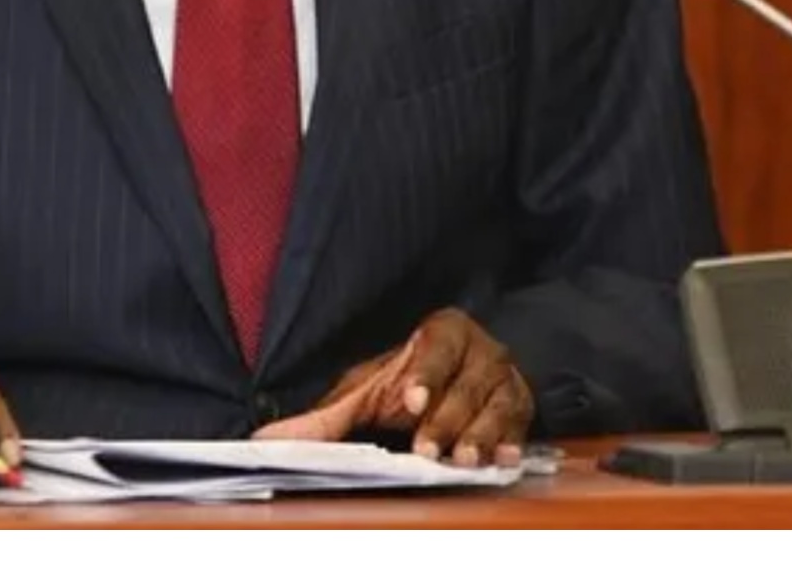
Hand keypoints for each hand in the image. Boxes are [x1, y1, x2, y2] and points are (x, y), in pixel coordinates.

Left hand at [254, 308, 532, 464]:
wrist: (464, 374)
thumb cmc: (409, 379)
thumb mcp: (368, 388)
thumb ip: (329, 414)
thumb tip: (270, 441)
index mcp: (442, 331)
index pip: (435, 347)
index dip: (425, 373)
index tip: (411, 400)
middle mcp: (480, 349)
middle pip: (467, 383)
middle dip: (447, 419)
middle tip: (430, 450)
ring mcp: (504, 378)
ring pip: (497, 405)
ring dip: (481, 435)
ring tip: (465, 460)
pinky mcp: (522, 407)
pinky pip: (521, 425)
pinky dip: (513, 443)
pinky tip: (505, 461)